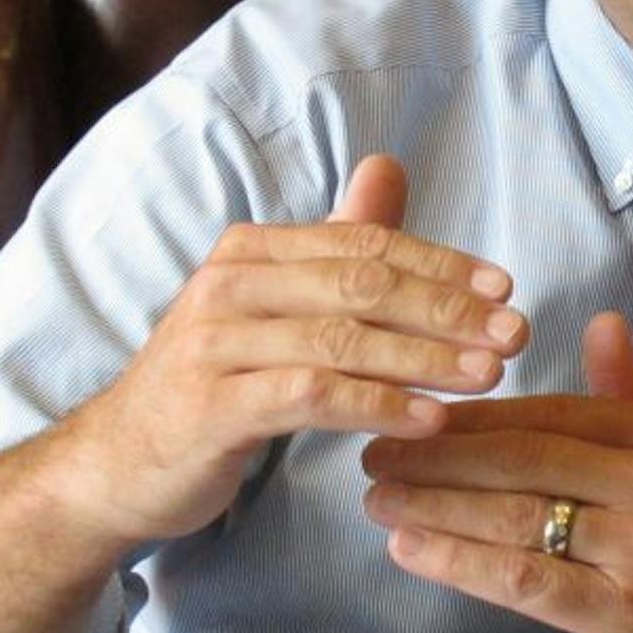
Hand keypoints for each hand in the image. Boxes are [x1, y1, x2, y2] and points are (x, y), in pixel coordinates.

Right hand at [51, 155, 528, 551]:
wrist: (116, 465)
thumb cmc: (215, 383)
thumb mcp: (277, 309)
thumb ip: (336, 247)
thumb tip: (388, 167)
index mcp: (253, 252)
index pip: (365, 244)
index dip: (443, 263)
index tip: (507, 287)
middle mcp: (231, 285)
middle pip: (362, 284)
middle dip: (449, 308)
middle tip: (517, 333)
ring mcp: (215, 343)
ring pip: (342, 339)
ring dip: (427, 357)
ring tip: (490, 375)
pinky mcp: (210, 405)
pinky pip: (310, 396)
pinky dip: (377, 405)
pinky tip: (429, 419)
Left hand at [360, 312, 632, 632]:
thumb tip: (600, 322)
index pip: (553, 412)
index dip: (474, 413)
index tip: (411, 408)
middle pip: (526, 457)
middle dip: (438, 453)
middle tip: (371, 449)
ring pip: (519, 515)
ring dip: (435, 505)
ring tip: (377, 498)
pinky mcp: (631, 613)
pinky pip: (529, 579)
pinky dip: (462, 561)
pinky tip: (412, 551)